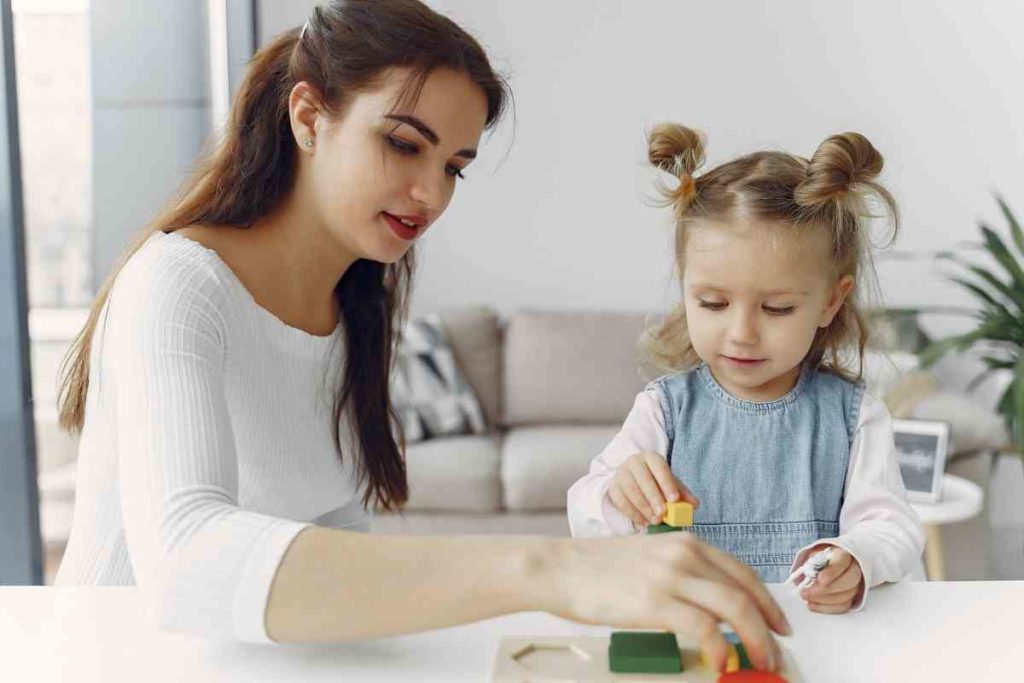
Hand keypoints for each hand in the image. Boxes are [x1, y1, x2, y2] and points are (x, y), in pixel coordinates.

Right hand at [555, 533, 792, 672]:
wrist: (559, 567)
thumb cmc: (597, 568)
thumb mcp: (649, 557)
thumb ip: (681, 573)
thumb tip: (710, 607)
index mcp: (685, 542)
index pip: (743, 573)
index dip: (768, 603)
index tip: (778, 626)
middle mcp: (684, 554)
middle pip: (746, 593)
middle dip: (769, 629)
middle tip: (776, 655)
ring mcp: (670, 576)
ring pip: (734, 608)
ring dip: (756, 641)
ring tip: (758, 664)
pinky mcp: (654, 601)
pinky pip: (704, 628)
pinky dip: (721, 648)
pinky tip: (721, 662)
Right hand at [608, 452, 699, 525]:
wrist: (632, 479)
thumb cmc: (656, 481)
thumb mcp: (670, 483)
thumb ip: (682, 493)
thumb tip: (694, 504)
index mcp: (651, 458)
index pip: (659, 467)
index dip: (667, 483)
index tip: (674, 499)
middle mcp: (634, 462)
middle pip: (643, 479)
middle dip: (654, 498)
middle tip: (663, 514)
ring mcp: (621, 473)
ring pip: (630, 490)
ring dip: (644, 507)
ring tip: (655, 520)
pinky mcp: (613, 487)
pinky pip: (621, 501)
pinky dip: (633, 513)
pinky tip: (643, 522)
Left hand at [798, 545, 863, 613]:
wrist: (829, 565)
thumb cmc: (822, 560)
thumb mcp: (816, 555)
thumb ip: (814, 562)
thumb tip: (810, 572)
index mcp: (844, 555)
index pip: (842, 562)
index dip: (832, 572)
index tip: (819, 579)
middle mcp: (854, 569)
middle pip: (848, 582)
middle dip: (825, 590)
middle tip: (805, 592)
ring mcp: (856, 585)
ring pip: (845, 596)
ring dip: (823, 600)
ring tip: (806, 598)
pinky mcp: (852, 598)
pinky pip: (842, 606)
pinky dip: (826, 607)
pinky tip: (813, 605)